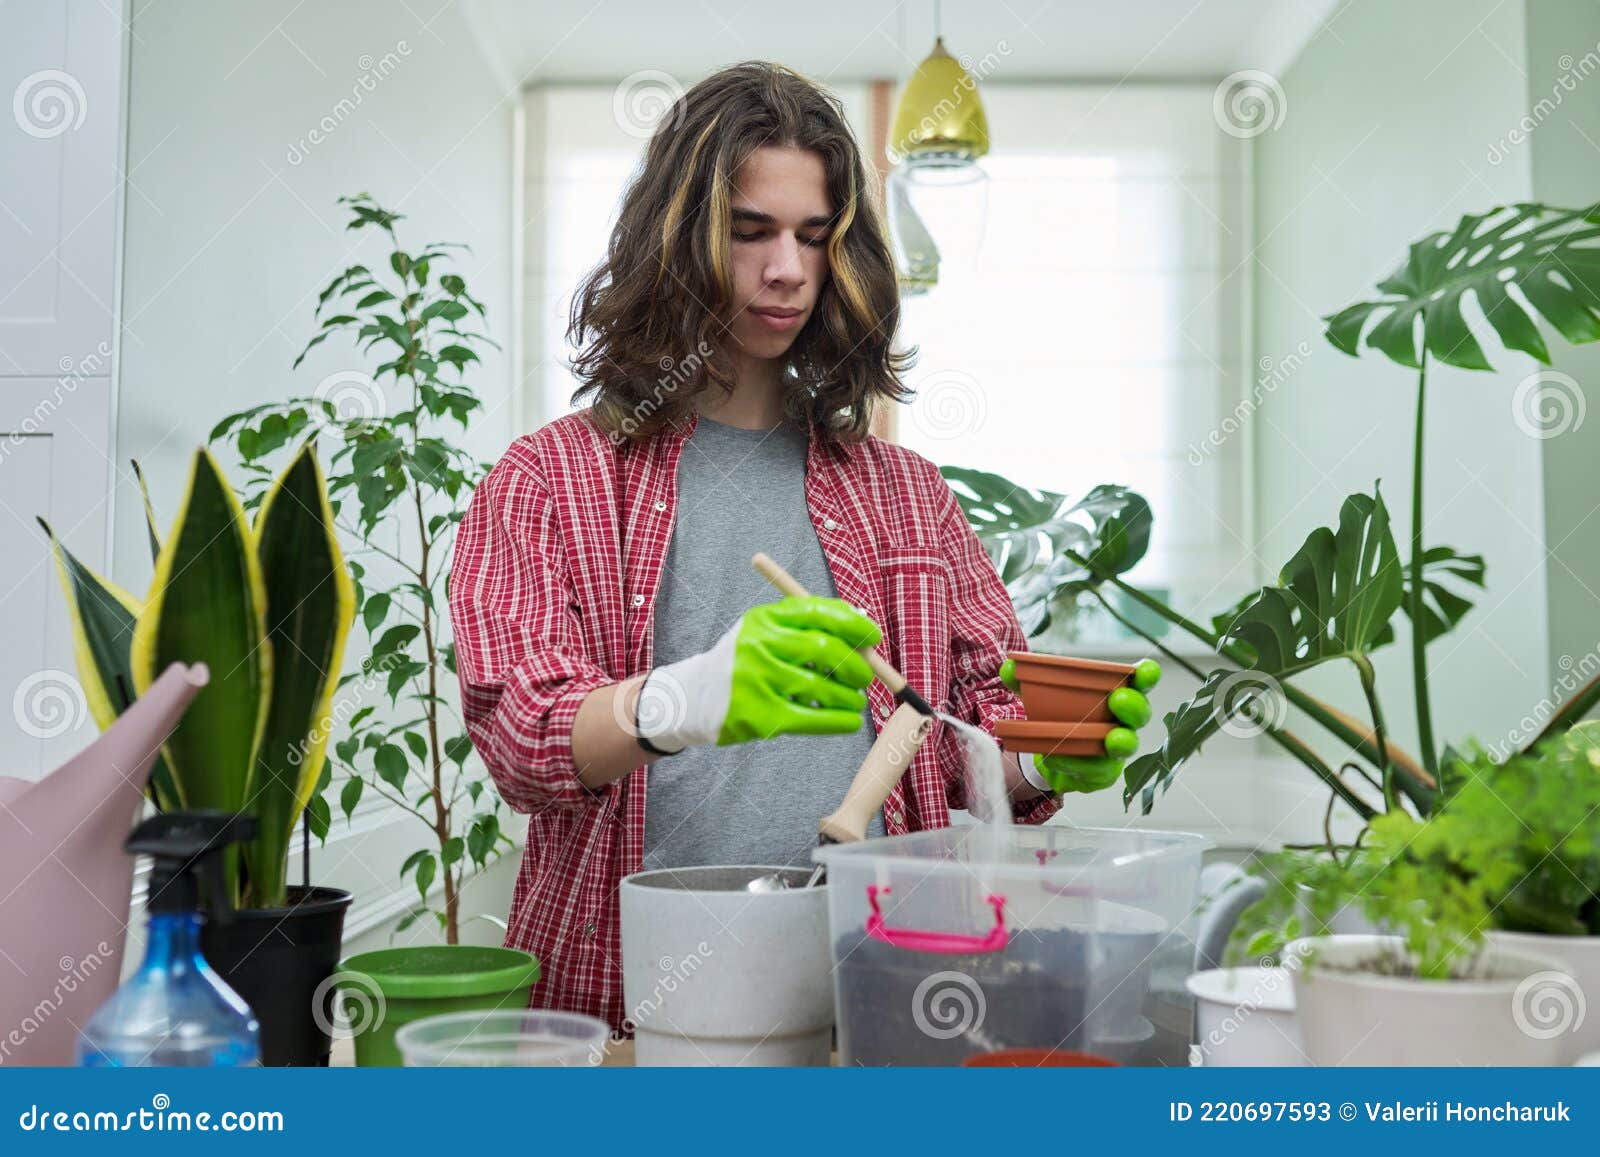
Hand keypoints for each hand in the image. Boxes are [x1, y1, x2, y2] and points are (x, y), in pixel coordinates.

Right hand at [635, 595, 880, 751]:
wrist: (693, 698)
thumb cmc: (742, 662)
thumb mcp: (765, 632)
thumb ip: (807, 625)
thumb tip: (861, 624)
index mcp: (763, 619)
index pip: (818, 613)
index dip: (853, 624)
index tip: (873, 637)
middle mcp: (758, 645)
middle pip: (824, 649)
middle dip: (855, 665)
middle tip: (866, 677)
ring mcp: (757, 680)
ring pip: (822, 687)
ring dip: (849, 697)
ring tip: (855, 701)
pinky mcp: (760, 716)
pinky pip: (812, 718)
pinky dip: (838, 721)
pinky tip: (849, 721)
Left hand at [1000, 658, 1160, 793]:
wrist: (1049, 755)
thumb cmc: (1056, 718)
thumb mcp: (1037, 697)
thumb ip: (1022, 682)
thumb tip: (1008, 667)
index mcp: (1113, 694)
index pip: (1139, 682)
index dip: (1146, 676)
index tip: (1145, 671)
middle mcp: (1122, 721)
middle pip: (1139, 714)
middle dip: (1134, 707)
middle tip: (1118, 700)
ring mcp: (1116, 750)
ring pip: (1125, 746)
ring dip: (1119, 741)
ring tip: (1112, 739)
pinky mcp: (1103, 774)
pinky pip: (1095, 770)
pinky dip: (1076, 762)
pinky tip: (1060, 756)